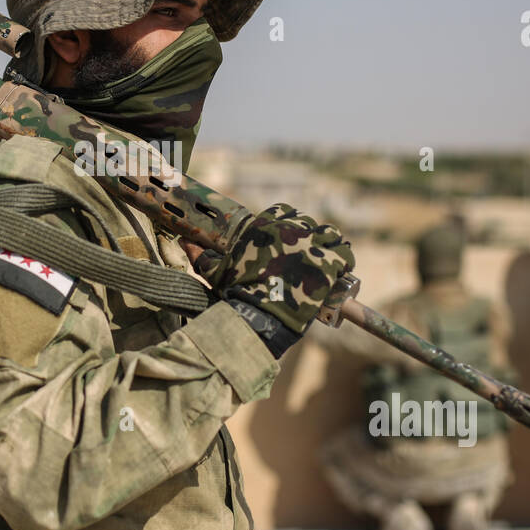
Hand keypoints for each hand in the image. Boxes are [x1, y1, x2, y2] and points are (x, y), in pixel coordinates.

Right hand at [193, 204, 354, 334]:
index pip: (282, 212)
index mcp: (263, 228)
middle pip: (307, 222)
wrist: (256, 317)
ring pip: (330, 234)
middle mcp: (288, 230)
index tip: (290, 238)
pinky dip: (345, 260)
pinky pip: (345, 254)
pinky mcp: (327, 264)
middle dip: (309, 235)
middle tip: (308, 253)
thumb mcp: (214, 272)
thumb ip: (201, 256)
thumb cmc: (234, 294)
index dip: (288, 223)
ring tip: (329, 258)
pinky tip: (342, 270)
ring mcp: (310, 246)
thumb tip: (184, 243)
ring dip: (330, 243)